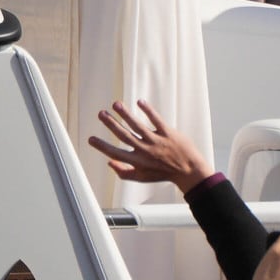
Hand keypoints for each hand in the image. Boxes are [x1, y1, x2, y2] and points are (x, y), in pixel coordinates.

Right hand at [89, 100, 213, 193]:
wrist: (188, 171)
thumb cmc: (162, 173)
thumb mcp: (142, 177)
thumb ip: (123, 172)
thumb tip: (109, 162)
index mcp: (137, 162)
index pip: (115, 153)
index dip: (101, 146)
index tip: (90, 138)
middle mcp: (144, 151)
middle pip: (123, 135)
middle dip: (110, 124)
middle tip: (100, 114)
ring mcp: (156, 141)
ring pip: (137, 125)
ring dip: (125, 114)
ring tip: (115, 104)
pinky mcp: (168, 133)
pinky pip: (156, 119)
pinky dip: (148, 110)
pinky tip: (139, 102)